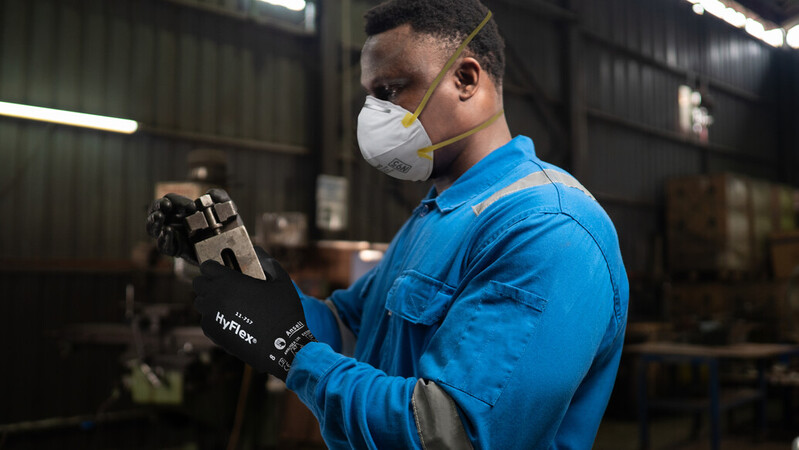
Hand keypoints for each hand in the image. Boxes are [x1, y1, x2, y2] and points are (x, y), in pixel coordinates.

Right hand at [146, 189, 229, 264]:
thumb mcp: (226, 209)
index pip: (170, 200)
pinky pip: (163, 246)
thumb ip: (221, 196)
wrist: (233, 249)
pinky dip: (163, 238)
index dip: (176, 200)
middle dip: (157, 206)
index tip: (191, 207)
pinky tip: (168, 232)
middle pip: (155, 211)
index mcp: (181, 210)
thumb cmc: (226, 227)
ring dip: (153, 221)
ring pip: (152, 229)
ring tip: (160, 216)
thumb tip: (210, 193)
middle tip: (165, 205)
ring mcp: (173, 236)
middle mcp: (174, 222)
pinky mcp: (176, 250)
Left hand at [193, 247, 315, 379]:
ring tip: (227, 303)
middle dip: (209, 282)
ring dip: (210, 299)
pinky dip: (215, 318)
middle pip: (198, 283)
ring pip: (200, 302)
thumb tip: (257, 250)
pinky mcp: (212, 333)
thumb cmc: (283, 311)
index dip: (214, 266)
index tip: (222, 269)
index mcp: (229, 281)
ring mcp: (211, 316)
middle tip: (224, 286)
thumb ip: (267, 261)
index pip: (206, 266)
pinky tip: (231, 319)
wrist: (282, 345)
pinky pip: (206, 320)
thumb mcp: (281, 280)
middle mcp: (215, 297)